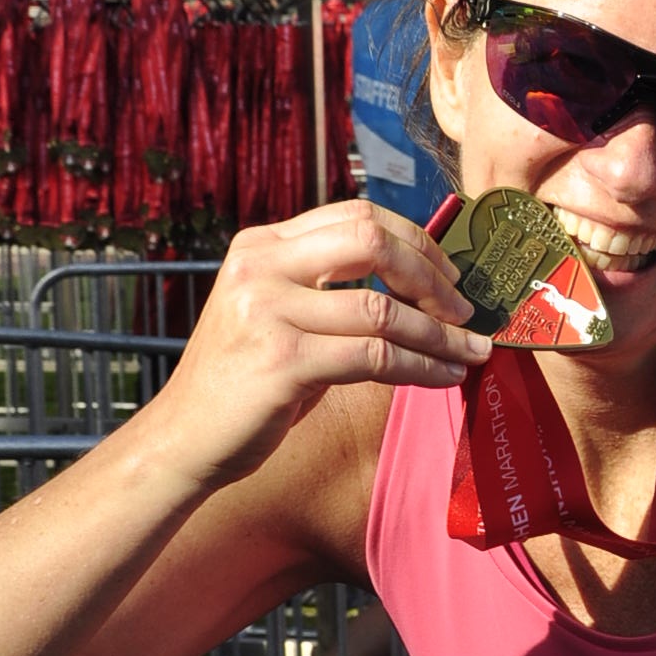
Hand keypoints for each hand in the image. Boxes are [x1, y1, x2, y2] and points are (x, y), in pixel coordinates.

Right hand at [146, 200, 489, 491]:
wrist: (184, 439)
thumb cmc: (246, 381)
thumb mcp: (279, 313)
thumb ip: (328, 286)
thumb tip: (420, 279)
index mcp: (261, 245)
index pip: (356, 215)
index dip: (416, 240)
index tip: (450, 274)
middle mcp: (259, 267)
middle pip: (373, 242)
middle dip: (432, 275)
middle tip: (466, 310)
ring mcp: (267, 312)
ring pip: (382, 309)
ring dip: (440, 334)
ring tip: (471, 352)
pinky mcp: (282, 361)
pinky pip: (375, 357)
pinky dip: (421, 368)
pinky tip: (444, 377)